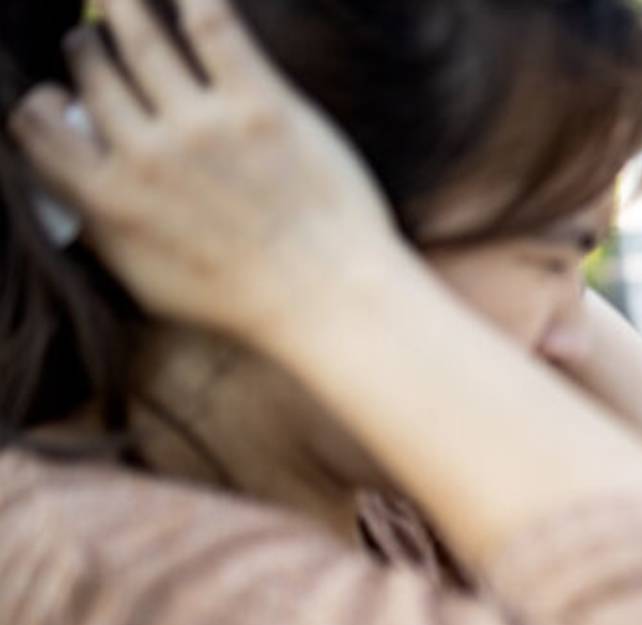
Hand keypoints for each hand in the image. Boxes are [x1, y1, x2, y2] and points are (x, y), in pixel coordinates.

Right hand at [6, 0, 402, 345]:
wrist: (326, 299)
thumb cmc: (241, 301)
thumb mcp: (149, 282)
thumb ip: (103, 231)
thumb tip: (73, 195)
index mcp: (109, 200)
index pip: (38, 127)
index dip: (43, 105)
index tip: (56, 97)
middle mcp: (146, 154)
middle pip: (93, 74)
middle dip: (88, 52)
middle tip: (93, 43)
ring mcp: (203, 125)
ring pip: (140, 39)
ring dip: (123, 10)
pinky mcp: (260, 104)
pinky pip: (214, 27)